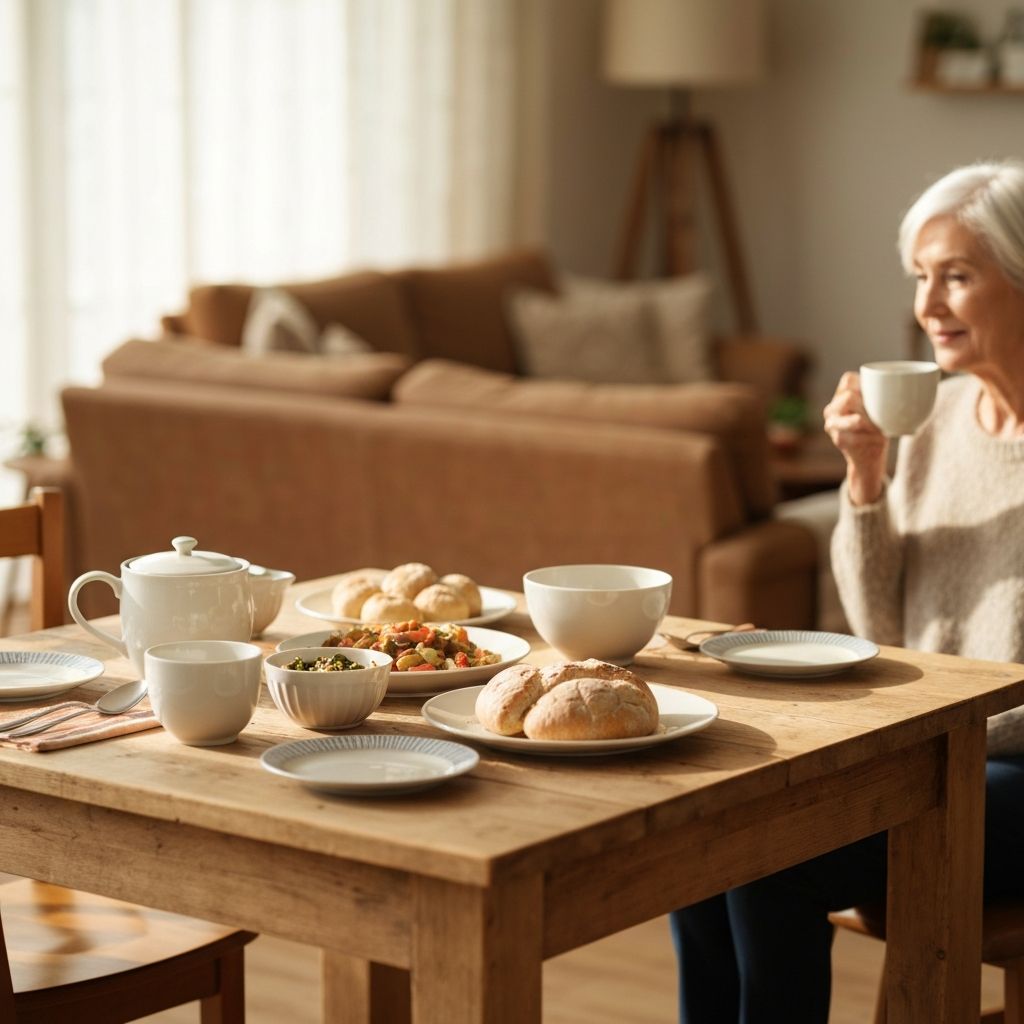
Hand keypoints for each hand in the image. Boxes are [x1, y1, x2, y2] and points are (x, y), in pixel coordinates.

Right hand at [823, 371, 887, 505]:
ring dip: (872, 423)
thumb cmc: (878, 428)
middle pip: (849, 397)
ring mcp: (832, 425)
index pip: (848, 379)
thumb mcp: (880, 408)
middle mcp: (831, 410)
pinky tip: (878, 438)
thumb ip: (885, 395)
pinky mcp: (839, 440)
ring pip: (855, 418)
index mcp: (841, 396)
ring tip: (878, 428)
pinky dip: (872, 436)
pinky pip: (859, 435)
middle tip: (879, 415)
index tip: (876, 396)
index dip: (864, 384)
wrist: (868, 459)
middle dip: (868, 406)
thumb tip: (927, 380)